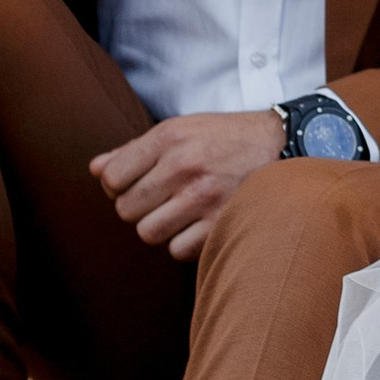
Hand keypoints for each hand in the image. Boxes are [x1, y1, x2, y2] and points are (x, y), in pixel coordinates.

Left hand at [91, 110, 284, 260]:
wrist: (284, 144)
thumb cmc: (225, 138)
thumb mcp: (181, 129)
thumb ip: (135, 150)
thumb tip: (94, 170)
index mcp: (169, 137)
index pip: (111, 178)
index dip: (118, 186)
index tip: (135, 183)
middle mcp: (183, 166)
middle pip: (126, 210)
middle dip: (139, 208)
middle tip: (161, 199)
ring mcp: (203, 197)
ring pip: (148, 233)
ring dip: (160, 227)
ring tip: (179, 213)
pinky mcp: (221, 223)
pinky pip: (177, 250)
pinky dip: (185, 242)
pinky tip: (199, 224)